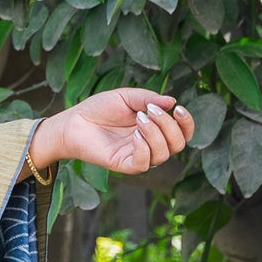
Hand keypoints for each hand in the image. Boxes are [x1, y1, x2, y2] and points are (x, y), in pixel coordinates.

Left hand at [33, 89, 193, 175]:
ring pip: (163, 154)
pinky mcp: (123, 165)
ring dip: (156, 134)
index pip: (182, 133)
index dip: (187, 124)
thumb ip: (150, 98)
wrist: (74, 121)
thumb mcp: (128, 97)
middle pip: (177, 145)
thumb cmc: (99, 109)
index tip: (179, 109)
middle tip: (150, 111)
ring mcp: (137, 156)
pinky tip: (135, 135)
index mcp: (155, 129)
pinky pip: (144, 164)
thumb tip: (172, 102)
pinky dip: (145, 148)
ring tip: (139, 118)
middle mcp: (150, 145)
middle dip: (169, 126)